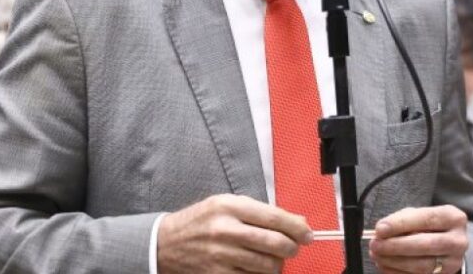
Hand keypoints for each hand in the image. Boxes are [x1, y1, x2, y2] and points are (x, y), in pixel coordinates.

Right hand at [157, 194, 311, 273]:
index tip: (307, 233)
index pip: (274, 218)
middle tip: (292, 247)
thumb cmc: (200, 222)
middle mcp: (225, 230)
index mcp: (229, 207)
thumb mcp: (225, 205)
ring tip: (272, 258)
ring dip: (277, 264)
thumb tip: (296, 222)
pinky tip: (255, 268)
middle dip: (291, 248)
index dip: (297, 228)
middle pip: (275, 243)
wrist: (165, 244)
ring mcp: (221, 256)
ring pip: (268, 266)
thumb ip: (259, 211)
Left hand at [369, 206, 468, 273]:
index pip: (426, 219)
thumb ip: (402, 219)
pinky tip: (385, 266)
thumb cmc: (429, 226)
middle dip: (396, 245)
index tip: (380, 229)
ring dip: (394, 261)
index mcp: (453, 218)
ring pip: (422, 265)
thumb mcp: (419, 215)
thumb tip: (382, 231)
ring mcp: (453, 262)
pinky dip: (397, 272)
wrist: (448, 243)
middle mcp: (457, 241)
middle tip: (375, 244)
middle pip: (425, 245)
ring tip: (377, 255)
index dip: (401, 224)